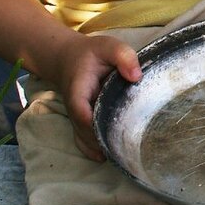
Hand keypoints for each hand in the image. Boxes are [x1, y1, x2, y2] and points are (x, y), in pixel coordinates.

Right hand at [54, 33, 141, 160]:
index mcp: (78, 92)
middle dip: (103, 143)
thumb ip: (123, 56)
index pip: (82, 114)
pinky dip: (94, 150)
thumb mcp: (108, 47)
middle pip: (84, 133)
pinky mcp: (82, 121)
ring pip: (84, 140)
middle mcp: (75, 109)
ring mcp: (77, 117)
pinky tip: (109, 158)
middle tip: (127, 153)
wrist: (68, 57)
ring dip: (100, 149)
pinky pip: (84, 140)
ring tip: (123, 157)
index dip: (95, 127)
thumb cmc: (91, 53)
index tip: (115, 136)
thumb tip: (136, 77)